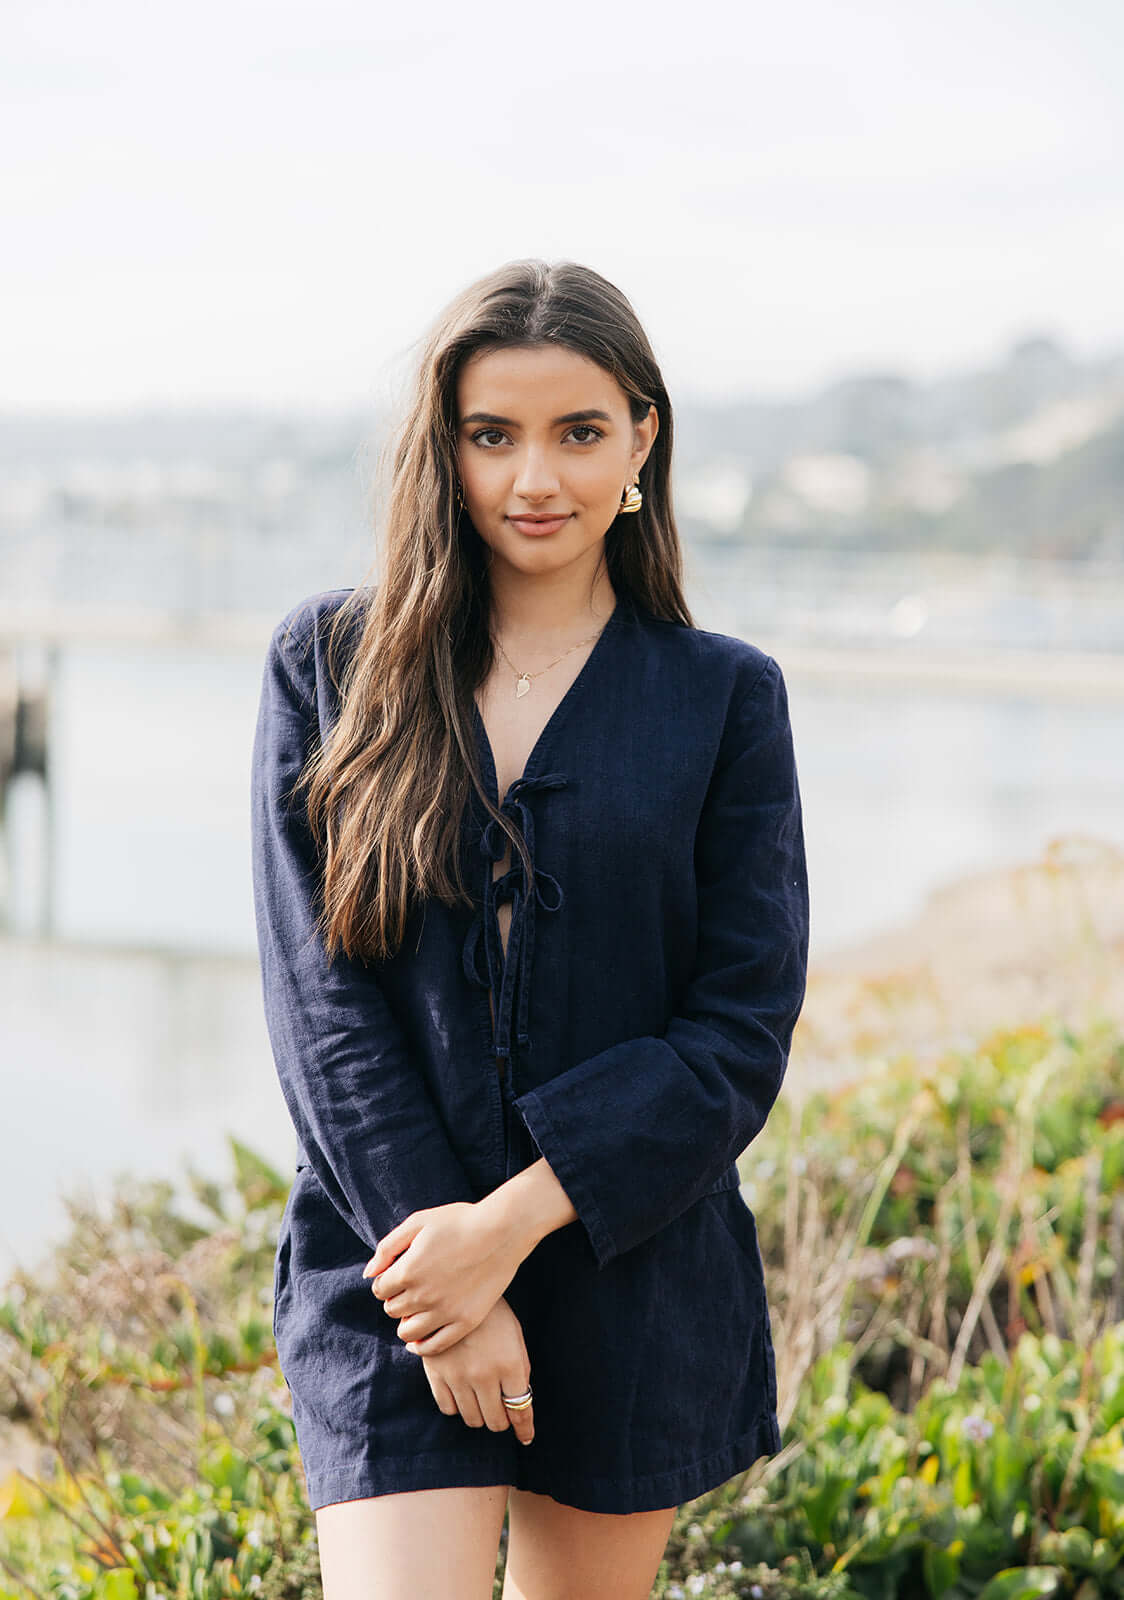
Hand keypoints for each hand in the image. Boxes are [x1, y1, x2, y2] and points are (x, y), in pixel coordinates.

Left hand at [362, 1199, 524, 1354]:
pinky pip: (433, 1346)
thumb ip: (388, 1247)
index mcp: (408, 1271)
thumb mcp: (419, 1222)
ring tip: (416, 1310)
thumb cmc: (459, 1221)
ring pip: (407, 1331)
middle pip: (392, 1310)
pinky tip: (420, 1338)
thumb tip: (369, 1274)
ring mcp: (444, 1312)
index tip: (399, 1274)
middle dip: (396, 1299)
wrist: (502, 1231)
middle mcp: (422, 1296)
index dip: (386, 1281)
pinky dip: (421, 1346)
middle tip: (411, 1288)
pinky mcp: (464, 1322)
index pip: (380, 1289)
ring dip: (406, 1322)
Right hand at [419, 1297, 533, 1445]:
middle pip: (495, 1421)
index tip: (526, 1438)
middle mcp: (485, 1375)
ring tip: (482, 1401)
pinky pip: (448, 1409)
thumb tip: (520, 1401)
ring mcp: (459, 1377)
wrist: (456, 1289)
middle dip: (502, 1421)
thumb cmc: (492, 1313)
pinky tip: (463, 1394)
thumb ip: (519, 1370)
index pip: (520, 1410)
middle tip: (502, 1412)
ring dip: (480, 1415)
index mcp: (510, 1364)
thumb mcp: (515, 1336)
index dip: (525, 1428)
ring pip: (472, 1419)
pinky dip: (458, 1407)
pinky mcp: (436, 1374)